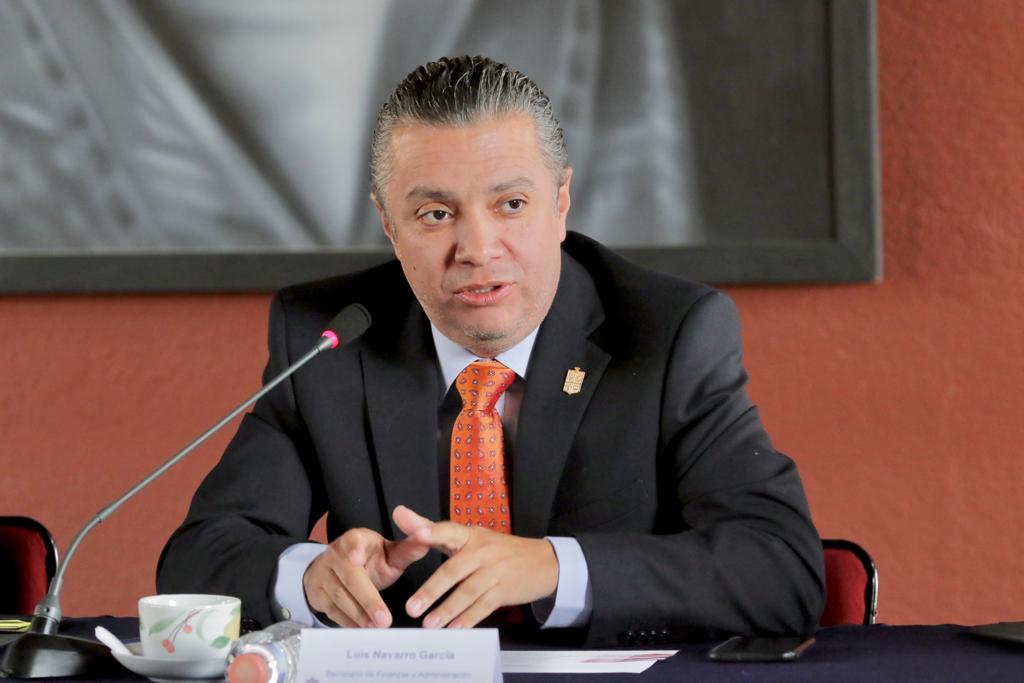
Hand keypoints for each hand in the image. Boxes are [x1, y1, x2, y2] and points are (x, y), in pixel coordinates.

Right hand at [303, 523, 431, 627]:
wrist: (335, 569)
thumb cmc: (370, 560)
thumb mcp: (388, 552)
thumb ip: (407, 549)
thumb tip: (427, 539)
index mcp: (355, 539)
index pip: (353, 541)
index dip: (354, 550)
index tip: (356, 559)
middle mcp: (335, 555)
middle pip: (350, 577)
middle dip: (368, 599)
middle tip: (385, 620)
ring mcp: (323, 576)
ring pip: (341, 597)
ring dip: (360, 615)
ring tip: (378, 628)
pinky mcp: (317, 595)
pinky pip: (333, 612)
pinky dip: (349, 623)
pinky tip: (363, 631)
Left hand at [393, 506, 558, 628]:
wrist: (544, 561)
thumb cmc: (500, 550)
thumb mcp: (472, 537)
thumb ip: (435, 531)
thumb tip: (401, 515)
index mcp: (470, 535)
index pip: (448, 530)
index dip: (433, 532)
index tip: (417, 533)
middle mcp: (482, 551)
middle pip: (454, 570)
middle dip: (431, 590)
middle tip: (412, 607)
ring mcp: (495, 571)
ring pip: (467, 592)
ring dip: (447, 610)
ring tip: (429, 624)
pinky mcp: (506, 589)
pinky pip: (484, 606)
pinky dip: (469, 618)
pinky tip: (455, 628)